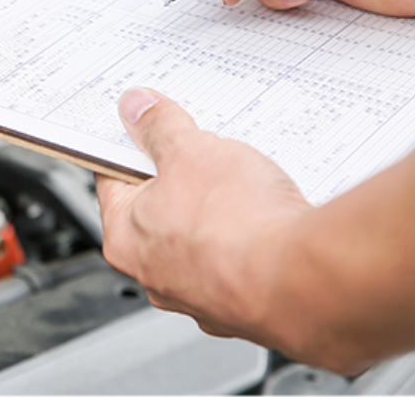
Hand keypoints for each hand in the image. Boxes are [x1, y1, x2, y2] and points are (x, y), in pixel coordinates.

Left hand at [96, 89, 311, 346]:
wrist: (301, 279)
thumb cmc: (237, 224)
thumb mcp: (190, 150)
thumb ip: (160, 127)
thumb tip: (137, 109)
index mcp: (124, 236)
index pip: (113, 179)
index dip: (130, 147)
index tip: (145, 130)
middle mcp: (154, 274)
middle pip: (158, 209)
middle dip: (182, 178)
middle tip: (203, 154)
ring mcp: (199, 295)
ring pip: (200, 237)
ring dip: (219, 210)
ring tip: (243, 186)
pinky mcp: (240, 304)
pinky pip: (237, 259)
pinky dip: (248, 239)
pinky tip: (266, 219)